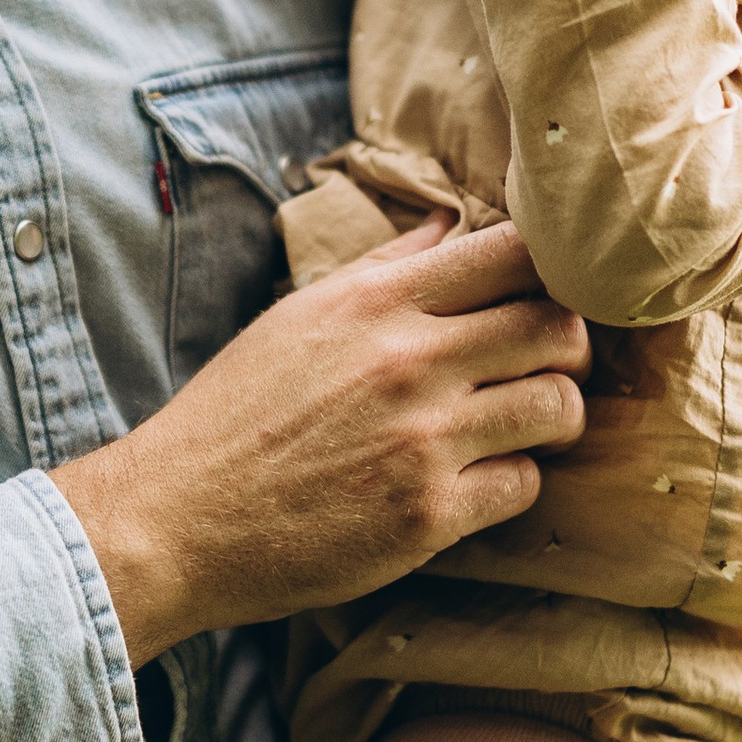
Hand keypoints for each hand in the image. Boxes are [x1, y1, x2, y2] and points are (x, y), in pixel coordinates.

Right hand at [53, 223, 586, 668]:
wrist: (175, 519)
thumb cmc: (236, 415)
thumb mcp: (301, 317)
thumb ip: (387, 268)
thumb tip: (453, 222)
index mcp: (376, 302)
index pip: (514, 251)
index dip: (550, 269)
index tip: (541, 294)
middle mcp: (408, 362)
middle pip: (557, 325)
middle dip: (567, 346)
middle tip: (543, 367)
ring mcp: (423, 441)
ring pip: (559, 406)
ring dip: (553, 418)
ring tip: (520, 428)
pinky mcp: (428, 515)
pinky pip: (525, 485)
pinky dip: (512, 483)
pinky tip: (475, 481)